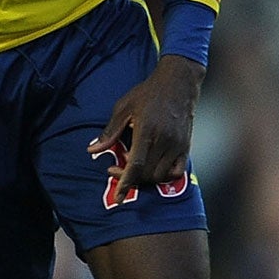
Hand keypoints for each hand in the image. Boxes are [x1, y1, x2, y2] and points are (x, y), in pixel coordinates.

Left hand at [88, 54, 203, 207]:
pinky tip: (153, 168)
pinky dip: (164, 176)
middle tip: (116, 169)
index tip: (118, 196)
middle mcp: (164, 141)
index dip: (125, 182)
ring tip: (134, 166)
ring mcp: (177, 145)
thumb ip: (109, 132)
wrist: (178, 83)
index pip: (136, 165)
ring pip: (160, 175)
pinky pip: (177, 171)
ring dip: (145, 178)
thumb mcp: (123, 107)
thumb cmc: (148, 93)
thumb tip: (92, 150)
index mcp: (147, 131)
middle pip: (147, 174)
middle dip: (130, 179)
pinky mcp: (186, 146)